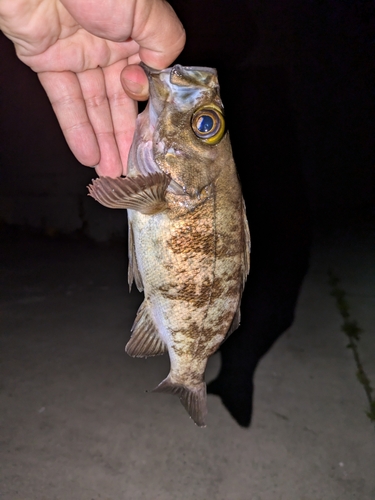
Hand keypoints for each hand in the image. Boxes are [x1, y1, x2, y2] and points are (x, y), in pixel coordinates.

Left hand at [0, 0, 184, 175]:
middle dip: (124, 137)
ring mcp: (77, 54)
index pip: (144, 81)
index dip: (146, 109)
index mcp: (135, 34)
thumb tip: (160, 75)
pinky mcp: (47, 59)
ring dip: (102, 141)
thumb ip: (165, 44)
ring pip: (93, 106)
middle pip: (118, 101)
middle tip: (130, 167)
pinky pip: (64, 99)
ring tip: (111, 172)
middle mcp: (108, 46)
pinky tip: (87, 154)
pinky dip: (75, 129)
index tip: (149, 131)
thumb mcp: (148, 12)